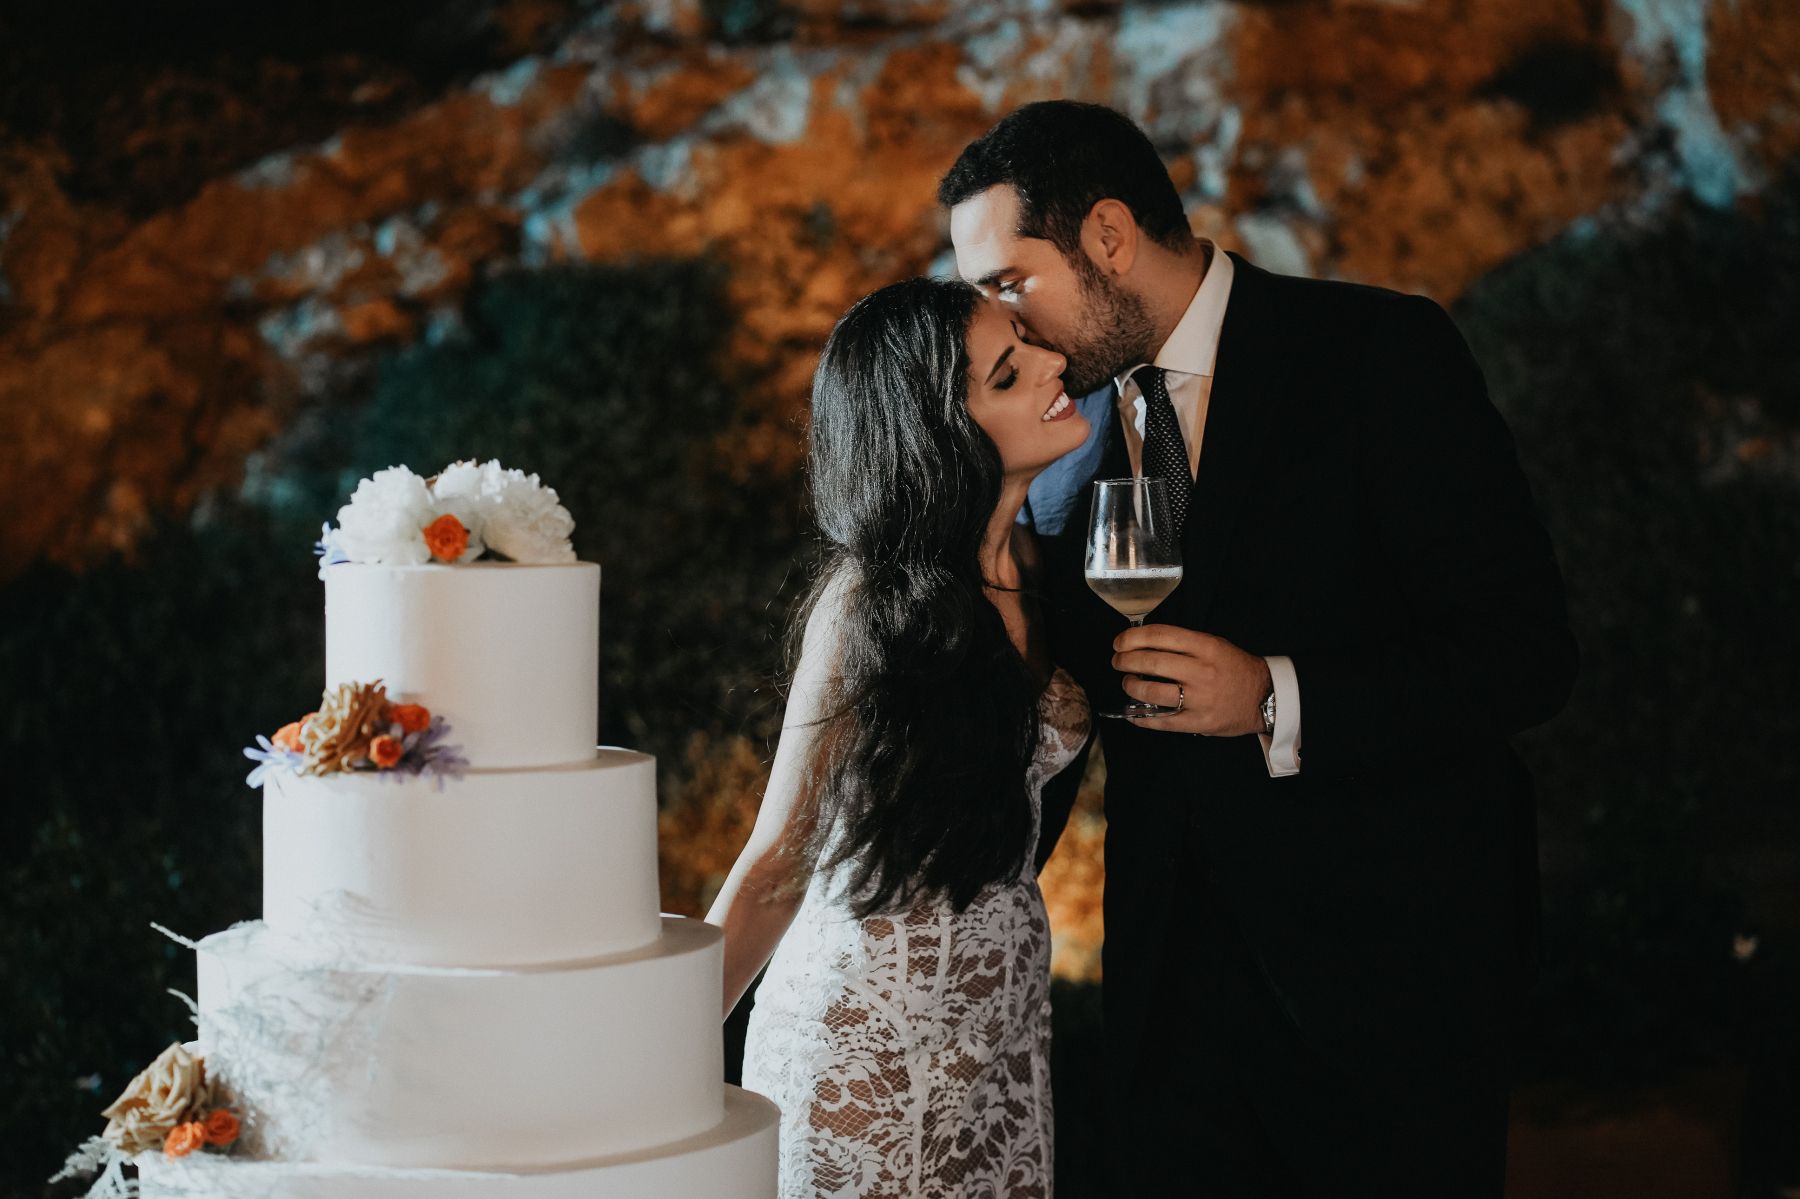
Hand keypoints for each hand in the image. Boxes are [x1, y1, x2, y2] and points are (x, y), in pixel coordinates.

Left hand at [1112, 624, 1271, 736]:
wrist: (1265, 697)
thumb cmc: (1235, 668)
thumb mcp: (1215, 645)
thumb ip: (1184, 644)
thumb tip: (1144, 643)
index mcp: (1206, 647)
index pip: (1161, 636)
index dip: (1133, 637)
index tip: (1120, 642)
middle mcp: (1202, 671)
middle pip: (1153, 662)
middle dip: (1126, 661)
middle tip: (1118, 661)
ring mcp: (1200, 699)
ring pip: (1153, 691)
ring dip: (1132, 686)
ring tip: (1128, 683)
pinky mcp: (1199, 722)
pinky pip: (1163, 721)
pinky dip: (1143, 718)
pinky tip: (1133, 715)